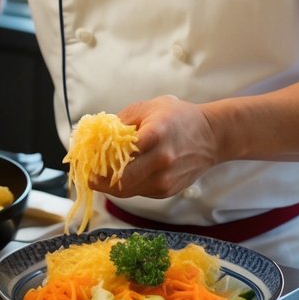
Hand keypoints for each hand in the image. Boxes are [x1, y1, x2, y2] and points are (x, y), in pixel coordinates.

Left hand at [89, 95, 217, 199]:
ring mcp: (164, 179)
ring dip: (110, 184)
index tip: (86, 158)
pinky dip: (127, 185)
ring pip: (126, 191)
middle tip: (88, 173)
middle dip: (99, 179)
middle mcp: (161, 160)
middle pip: (119, 181)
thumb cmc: (179, 118)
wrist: (212, 137)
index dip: (98, 158)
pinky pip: (138, 191)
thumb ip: (121, 121)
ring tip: (101, 173)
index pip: (119, 153)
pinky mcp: (167, 191)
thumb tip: (96, 135)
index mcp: (155, 135)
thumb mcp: (149, 108)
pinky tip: (123, 174)